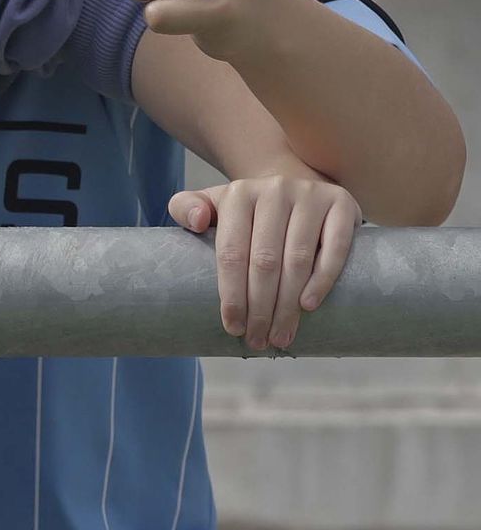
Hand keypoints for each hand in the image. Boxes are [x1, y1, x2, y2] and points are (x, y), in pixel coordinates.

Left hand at [169, 174, 359, 351]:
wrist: (298, 188)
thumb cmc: (252, 212)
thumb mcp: (215, 204)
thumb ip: (188, 207)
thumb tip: (196, 222)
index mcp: (239, 194)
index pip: (232, 252)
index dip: (232, 294)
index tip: (233, 327)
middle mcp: (275, 190)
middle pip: (264, 261)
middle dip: (260, 308)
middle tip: (259, 340)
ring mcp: (310, 195)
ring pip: (297, 259)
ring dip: (288, 305)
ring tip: (281, 336)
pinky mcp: (342, 204)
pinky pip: (334, 248)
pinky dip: (322, 280)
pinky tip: (308, 306)